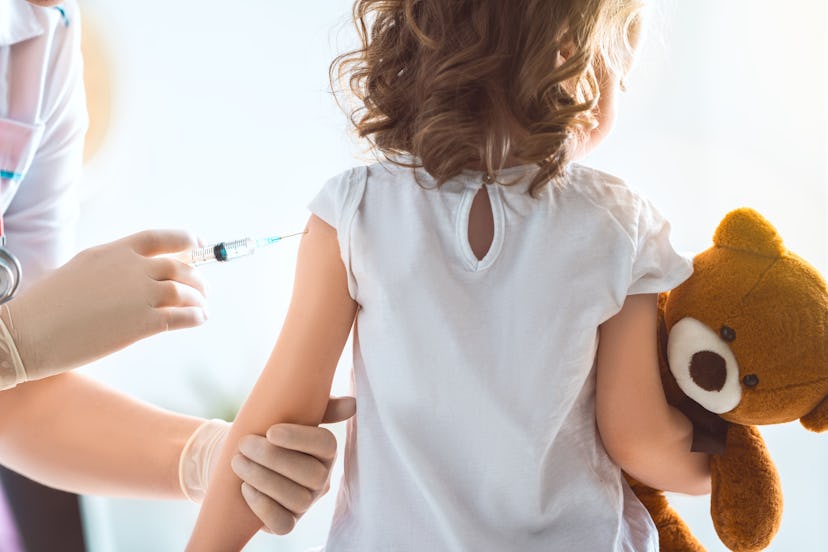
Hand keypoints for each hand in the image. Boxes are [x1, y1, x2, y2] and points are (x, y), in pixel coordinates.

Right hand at [2, 230, 206, 380]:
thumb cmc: (47, 306)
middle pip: (179, 267)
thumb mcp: (80, 270)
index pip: (158, 238)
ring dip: (198, 299)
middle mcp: (130, 269)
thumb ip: (112, 268)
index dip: (184, 239)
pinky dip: (196, 316)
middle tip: (202, 288)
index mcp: (113, 252)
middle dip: (196, 278)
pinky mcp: (142, 323)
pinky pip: (181, 317)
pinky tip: (199, 319)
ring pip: (184, 291)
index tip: (198, 243)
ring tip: (201, 306)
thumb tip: (137, 274)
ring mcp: (138, 295)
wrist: (27, 334)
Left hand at [231, 396, 355, 534]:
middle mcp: (322, 479)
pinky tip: (245, 488)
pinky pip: (284, 524)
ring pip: (297, 499)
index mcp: (326, 451)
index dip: (299, 439)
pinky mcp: (289, 522)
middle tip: (245, 444)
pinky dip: (263, 507)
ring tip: (239, 462)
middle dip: (274, 459)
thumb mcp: (294, 416)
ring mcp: (306, 503)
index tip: (270, 431)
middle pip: (311, 474)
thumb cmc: (269, 433)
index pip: (326, 445)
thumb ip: (323, 408)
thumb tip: (352, 404)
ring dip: (264, 479)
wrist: (242, 457)